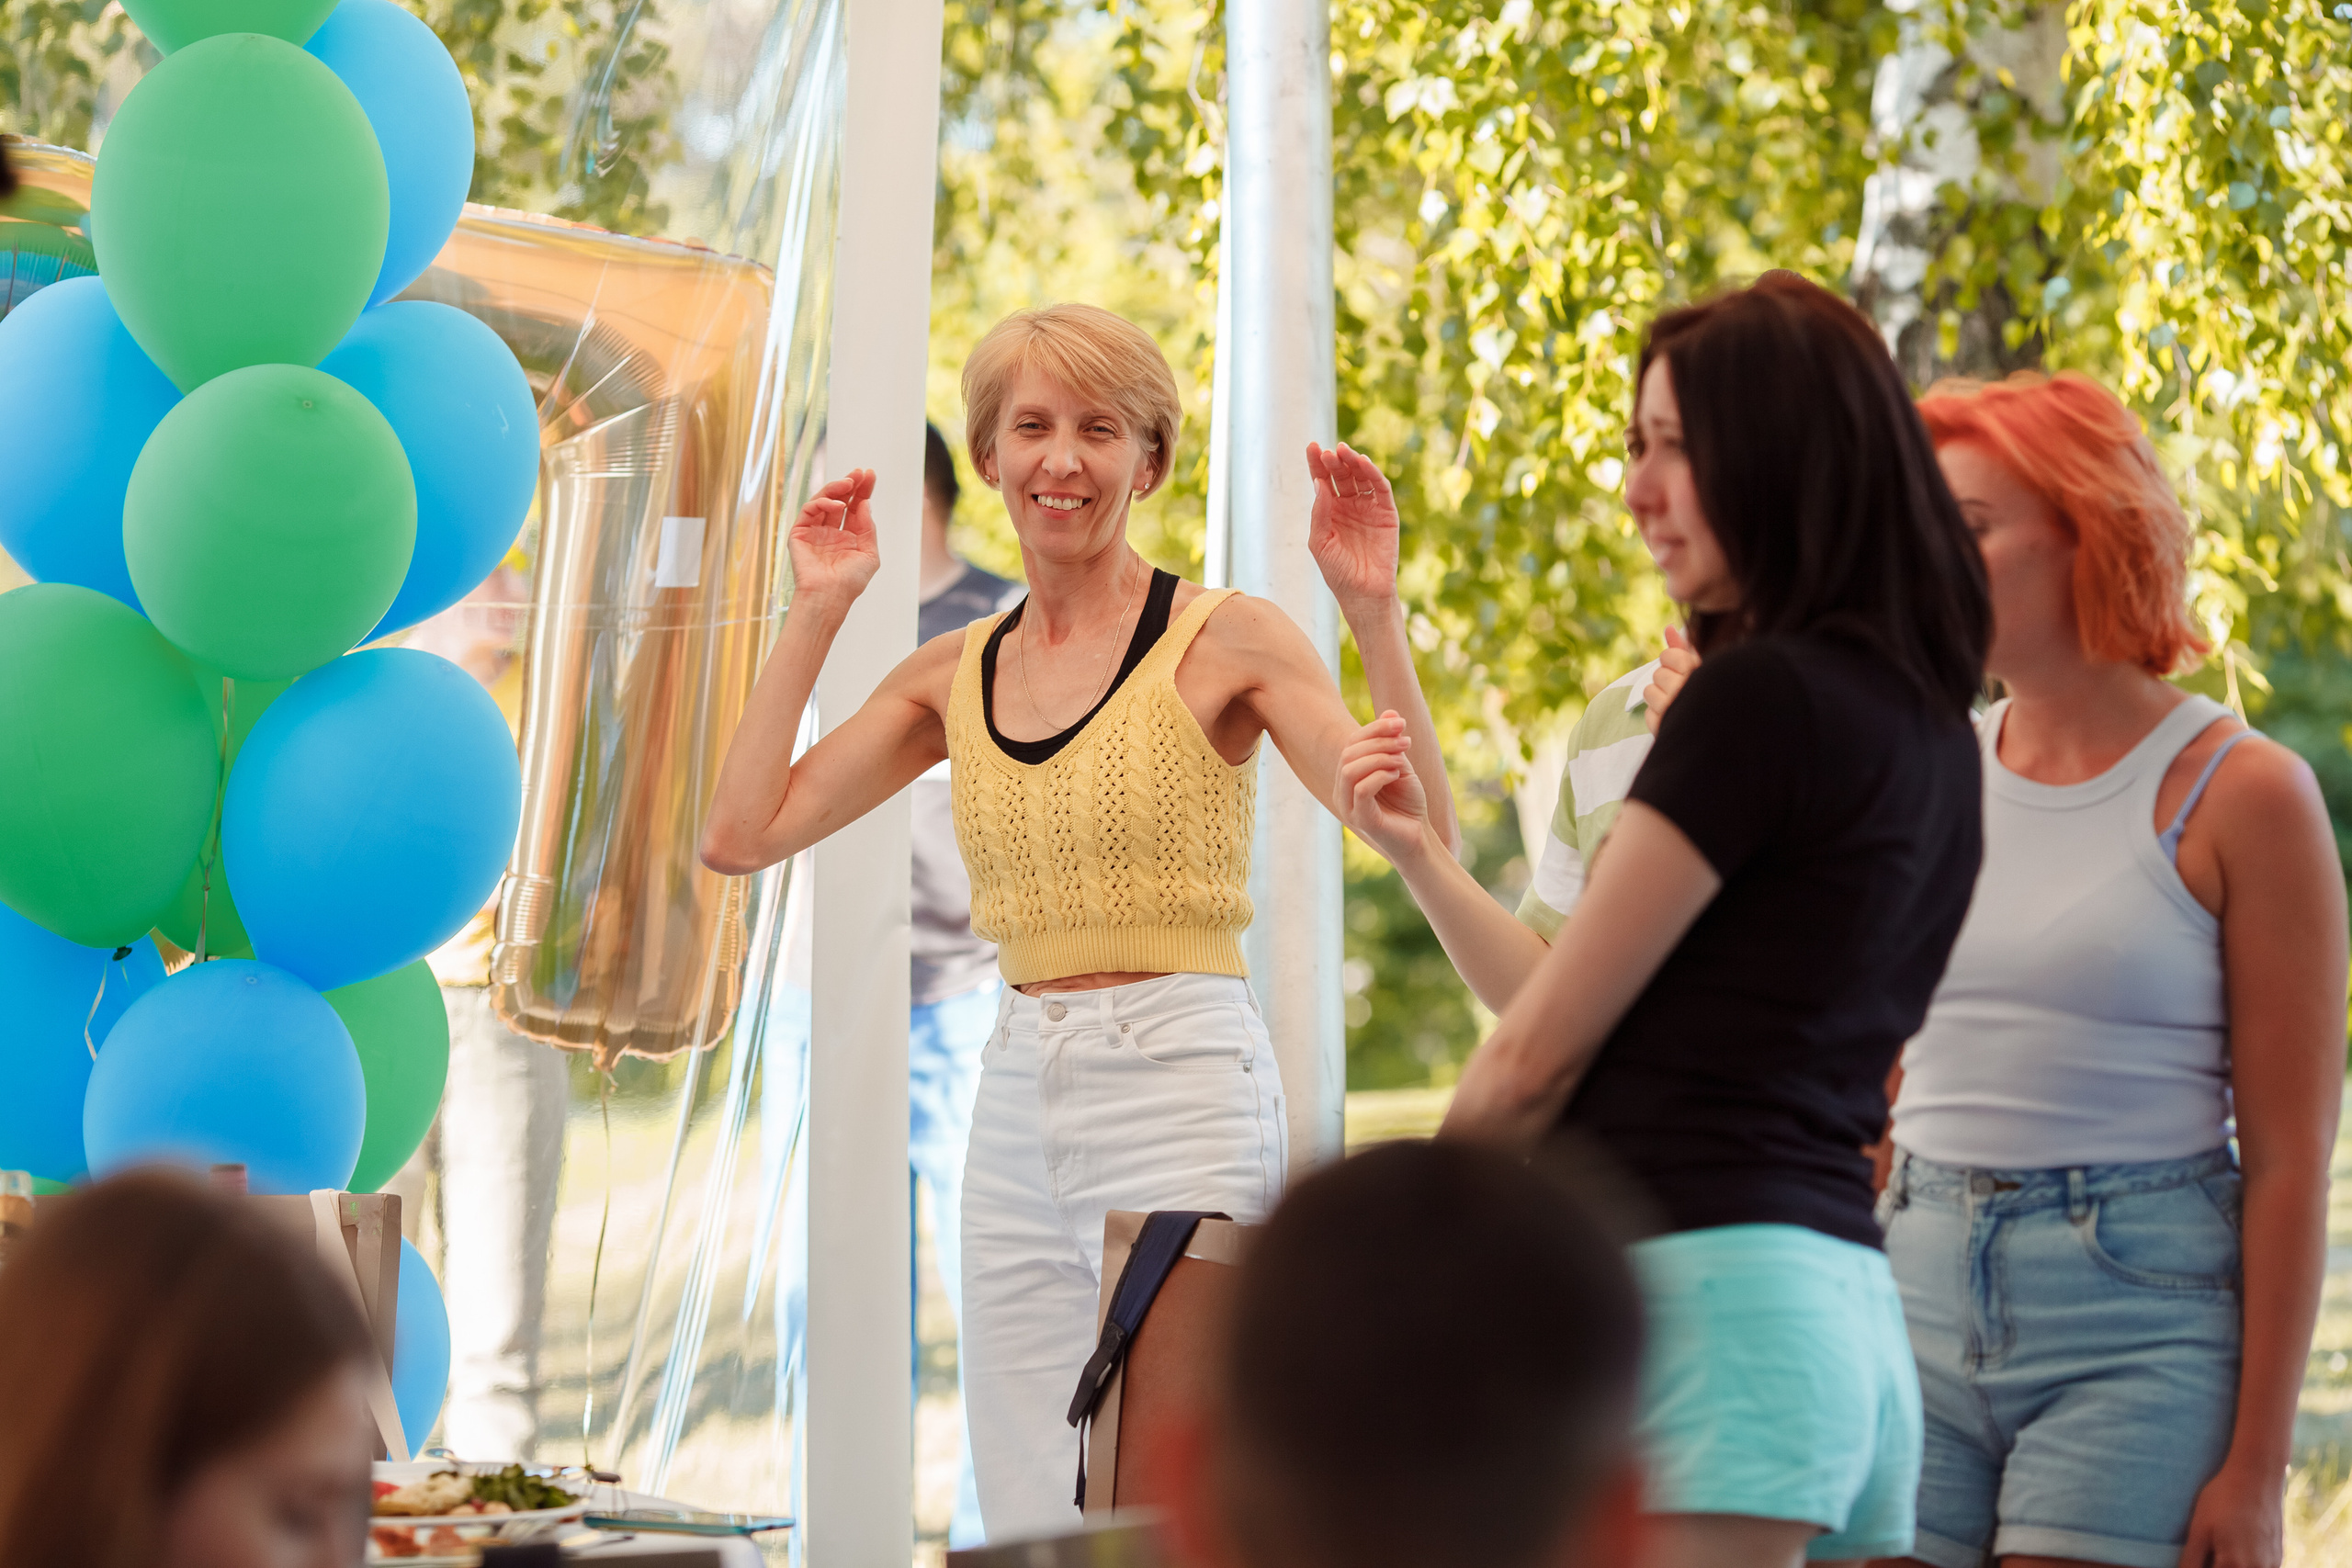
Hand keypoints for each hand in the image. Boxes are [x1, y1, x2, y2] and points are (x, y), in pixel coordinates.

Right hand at [788, 470, 879, 607]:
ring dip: (836, 488)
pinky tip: (838, 505)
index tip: (870, 475)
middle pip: (840, 500)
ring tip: (849, 483)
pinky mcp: (800, 532)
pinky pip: (810, 510)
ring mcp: (815, 531)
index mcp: (848, 537)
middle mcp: (832, 532)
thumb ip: (868, 528)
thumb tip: (865, 503)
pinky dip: (823, 503)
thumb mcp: (869, 554)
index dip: (862, 491)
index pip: (855, 508)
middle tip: (859, 473)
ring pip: (823, 501)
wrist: (830, 596)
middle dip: (850, 484)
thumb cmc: (850, 582)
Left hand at [1306, 442, 1402, 619]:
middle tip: (1328, 451)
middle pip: (1341, 475)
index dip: (1317, 463)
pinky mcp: (1387, 513)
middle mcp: (1349, 505)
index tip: (1311, 447)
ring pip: (1361, 477)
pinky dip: (1373, 474)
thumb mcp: (1320, 542)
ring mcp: (1368, 508)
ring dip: (1352, 462)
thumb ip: (1319, 513)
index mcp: (1329, 511)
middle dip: (1334, 461)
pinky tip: (1363, 464)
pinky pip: (1380, 489)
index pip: (1322, 481)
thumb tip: (1319, 484)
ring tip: (1343, 451)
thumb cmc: (1337, 572)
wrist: (1363, 593)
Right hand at [1334, 712, 1431, 864]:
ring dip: (1379, 757)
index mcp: (1347, 777)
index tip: (1401, 722)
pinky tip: (1397, 775)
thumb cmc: (1408, 803)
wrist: (1419, 838)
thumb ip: (1392, 743)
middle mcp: (1341, 791)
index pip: (1351, 743)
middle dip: (1379, 741)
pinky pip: (1361, 789)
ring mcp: (1348, 807)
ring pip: (1349, 770)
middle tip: (1406, 741)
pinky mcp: (1360, 820)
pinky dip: (1380, 775)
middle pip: (1348, 753)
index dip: (1374, 728)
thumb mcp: (1401, 766)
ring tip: (1402, 758)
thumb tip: (1391, 711)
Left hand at [1642, 625, 1699, 735]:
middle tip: (1683, 690)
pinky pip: (1648, 713)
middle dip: (1667, 680)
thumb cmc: (1710, 693)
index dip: (1673, 661)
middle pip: (1658, 674)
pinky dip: (1658, 715)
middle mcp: (1683, 689)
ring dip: (1660, 697)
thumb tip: (1668, 628)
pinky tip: (1674, 718)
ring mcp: (1671, 709)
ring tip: (1678, 704)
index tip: (1684, 669)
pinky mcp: (1662, 727)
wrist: (1721, 731)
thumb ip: (1683, 648)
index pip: (1668, 655)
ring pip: (1649, 692)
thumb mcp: (1701, 669)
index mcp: (1696, 672)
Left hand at [2177, 1454, 2283, 1567]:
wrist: (2257, 1476)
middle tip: (2206, 1551)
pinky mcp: (2279, 1557)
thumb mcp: (2198, 1530)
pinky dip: (2245, 1563)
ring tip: (2219, 1548)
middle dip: (2216, 1564)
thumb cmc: (2222, 1499)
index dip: (2202, 1567)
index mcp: (2235, 1565)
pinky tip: (2234, 1548)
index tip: (2198, 1556)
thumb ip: (2190, 1561)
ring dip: (2230, 1565)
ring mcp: (2272, 1565)